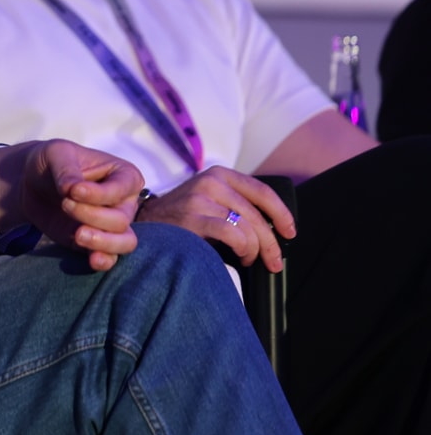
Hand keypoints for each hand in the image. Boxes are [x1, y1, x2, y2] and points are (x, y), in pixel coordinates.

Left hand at [0, 140, 142, 270]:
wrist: (31, 182)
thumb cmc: (52, 162)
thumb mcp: (56, 153)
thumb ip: (66, 169)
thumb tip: (72, 189)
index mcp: (124, 175)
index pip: (122, 189)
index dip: (98, 194)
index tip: (72, 190)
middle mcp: (124, 203)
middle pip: (121, 219)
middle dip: (92, 215)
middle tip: (65, 204)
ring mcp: (111, 226)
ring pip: (124, 242)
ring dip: (102, 242)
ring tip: (78, 235)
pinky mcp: (95, 243)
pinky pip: (110, 258)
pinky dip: (104, 261)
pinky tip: (92, 260)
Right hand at [135, 166, 294, 271]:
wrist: (145, 221)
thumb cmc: (182, 216)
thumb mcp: (209, 198)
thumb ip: (235, 202)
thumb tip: (272, 227)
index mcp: (219, 174)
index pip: (262, 191)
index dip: (281, 213)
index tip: (289, 232)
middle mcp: (211, 182)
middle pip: (257, 214)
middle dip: (271, 242)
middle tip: (275, 261)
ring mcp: (201, 198)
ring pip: (247, 226)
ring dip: (256, 249)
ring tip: (250, 259)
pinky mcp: (193, 217)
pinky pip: (233, 235)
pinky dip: (243, 249)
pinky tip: (239, 256)